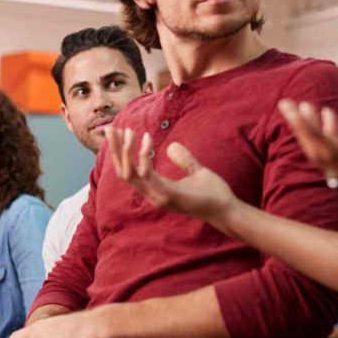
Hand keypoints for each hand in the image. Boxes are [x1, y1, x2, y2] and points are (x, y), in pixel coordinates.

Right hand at [105, 127, 238, 233]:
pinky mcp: (167, 196)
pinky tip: (147, 139)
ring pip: (129, 174)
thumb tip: (172, 146)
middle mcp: (153, 195)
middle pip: (123, 172)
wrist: (226, 209)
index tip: (119, 133)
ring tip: (129, 131)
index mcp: (156, 189)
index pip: (129, 172)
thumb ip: (184, 160)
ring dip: (126, 151)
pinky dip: (143, 157)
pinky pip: (147, 175)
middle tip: (111, 128)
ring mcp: (158, 197)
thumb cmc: (213, 194)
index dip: (120, 153)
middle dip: (115, 150)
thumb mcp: (196, 171)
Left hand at [279, 96, 337, 224]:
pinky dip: (328, 137)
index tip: (295, 110)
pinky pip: (335, 158)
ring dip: (310, 133)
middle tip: (285, 104)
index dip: (310, 130)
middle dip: (300, 129)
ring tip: (300, 106)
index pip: (331, 149)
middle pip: (319, 154)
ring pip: (324, 157)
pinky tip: (328, 116)